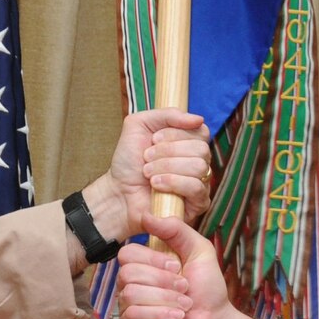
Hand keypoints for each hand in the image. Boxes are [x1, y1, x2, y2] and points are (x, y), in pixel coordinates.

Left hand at [81, 108, 210, 245]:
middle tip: (146, 158)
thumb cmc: (129, 162)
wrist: (117, 192)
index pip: (201, 131)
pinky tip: (155, 185)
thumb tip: (198, 119)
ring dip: (167, 167)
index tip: (153, 139)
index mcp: (189, 143)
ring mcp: (200, 183)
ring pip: (199, 167)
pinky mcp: (197, 204)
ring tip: (147, 173)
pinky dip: (172, 182)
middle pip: (201, 149)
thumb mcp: (139, 125)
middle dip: (168, 151)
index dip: (176, 133)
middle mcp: (198, 162)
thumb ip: (166, 114)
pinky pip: (197, 188)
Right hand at [115, 214, 229, 318]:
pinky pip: (132, 316)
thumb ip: (176, 229)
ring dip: (165, 299)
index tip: (178, 267)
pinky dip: (158, 315)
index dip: (153, 259)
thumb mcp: (199, 250)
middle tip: (185, 288)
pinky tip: (176, 318)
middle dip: (163, 281)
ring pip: (130, 294)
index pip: (128, 253)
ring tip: (184, 306)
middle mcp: (132, 286)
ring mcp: (129, 309)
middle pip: (127, 273)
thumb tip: (147, 215)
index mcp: (144, 267)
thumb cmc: (207, 291)